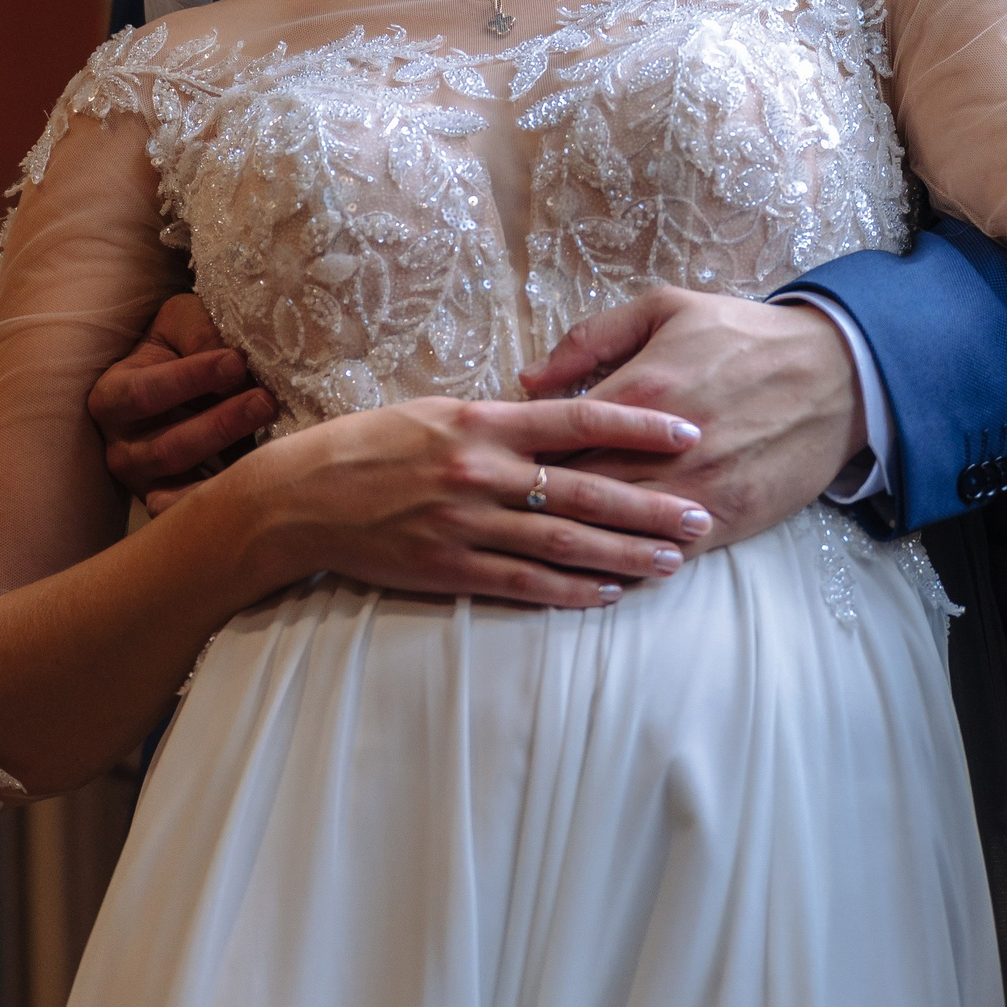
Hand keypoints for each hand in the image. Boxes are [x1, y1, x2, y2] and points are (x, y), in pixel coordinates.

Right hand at [88, 294, 276, 502]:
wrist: (189, 385)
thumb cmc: (182, 348)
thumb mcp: (183, 323)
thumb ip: (199, 331)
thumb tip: (229, 361)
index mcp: (112, 397)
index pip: (144, 393)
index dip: (190, 379)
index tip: (236, 362)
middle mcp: (120, 447)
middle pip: (167, 447)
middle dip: (220, 424)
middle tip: (264, 400)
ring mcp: (145, 483)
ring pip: (183, 481)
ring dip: (230, 456)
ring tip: (270, 428)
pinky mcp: (170, 504)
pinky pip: (191, 513)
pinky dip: (222, 501)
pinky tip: (257, 480)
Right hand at [258, 394, 714, 606]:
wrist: (304, 497)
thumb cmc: (375, 445)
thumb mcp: (440, 411)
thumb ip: (503, 419)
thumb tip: (562, 420)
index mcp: (484, 420)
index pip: (580, 418)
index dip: (640, 426)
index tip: (689, 433)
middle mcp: (482, 470)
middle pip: (586, 488)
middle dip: (651, 505)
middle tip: (702, 515)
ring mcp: (467, 522)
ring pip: (563, 543)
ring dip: (624, 555)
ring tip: (673, 562)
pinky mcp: (449, 567)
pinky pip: (522, 584)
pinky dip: (568, 592)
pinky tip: (606, 595)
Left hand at [518, 289, 866, 547]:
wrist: (837, 371)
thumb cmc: (744, 334)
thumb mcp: (666, 308)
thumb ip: (590, 339)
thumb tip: (528, 378)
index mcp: (642, 391)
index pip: (558, 439)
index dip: (522, 456)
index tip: (496, 465)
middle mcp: (665, 448)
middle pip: (578, 493)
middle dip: (538, 506)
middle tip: (502, 517)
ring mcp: (698, 489)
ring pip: (617, 533)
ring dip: (575, 547)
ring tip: (535, 556)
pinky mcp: (729, 518)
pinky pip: (665, 555)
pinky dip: (628, 567)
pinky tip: (599, 576)